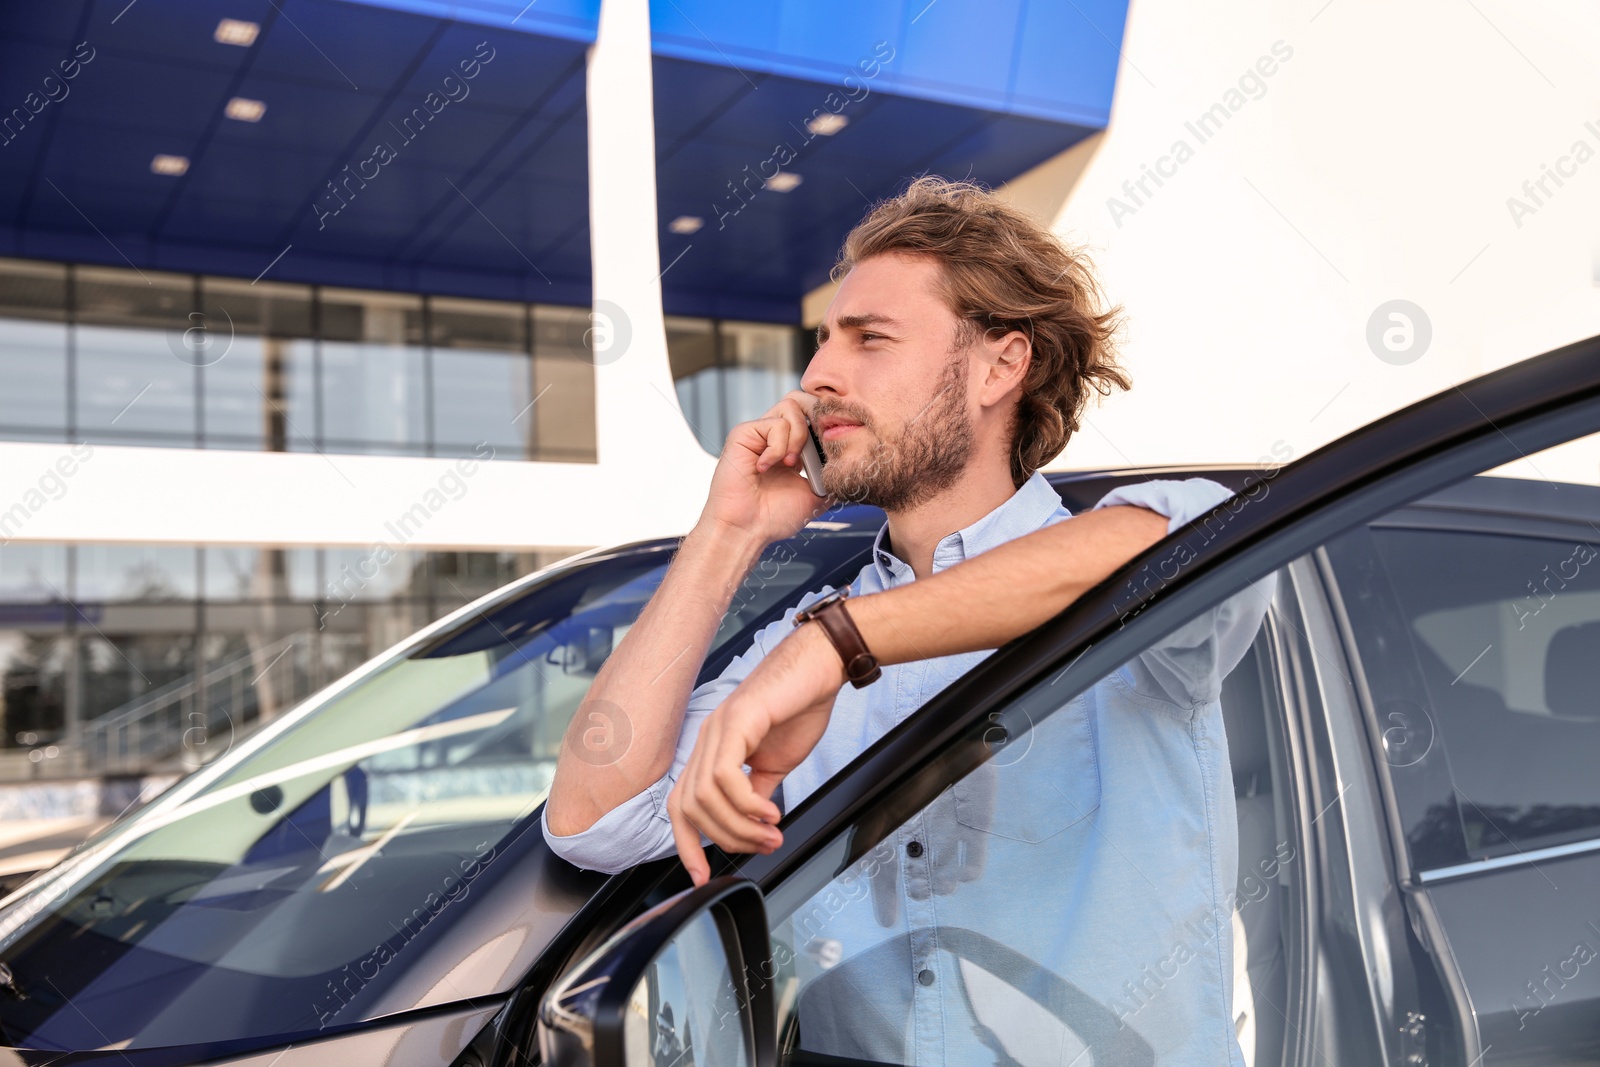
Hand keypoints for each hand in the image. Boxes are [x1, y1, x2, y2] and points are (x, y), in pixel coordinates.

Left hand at [668, 621, 847, 884]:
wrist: (821, 668)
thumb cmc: (800, 707)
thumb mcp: (775, 764)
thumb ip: (757, 794)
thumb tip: (750, 825)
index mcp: (711, 751)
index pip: (681, 805)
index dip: (686, 845)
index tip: (702, 877)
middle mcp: (706, 740)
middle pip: (690, 808)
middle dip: (727, 838)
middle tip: (764, 845)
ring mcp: (717, 729)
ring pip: (705, 797)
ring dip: (740, 825)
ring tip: (772, 832)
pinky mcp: (736, 721)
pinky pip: (725, 776)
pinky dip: (746, 803)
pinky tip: (770, 811)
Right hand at [698, 391, 827, 546]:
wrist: (747, 530)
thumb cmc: (774, 518)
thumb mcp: (815, 495)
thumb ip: (831, 474)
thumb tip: (852, 462)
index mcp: (790, 447)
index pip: (812, 415)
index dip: (827, 423)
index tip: (834, 445)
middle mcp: (773, 436)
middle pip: (801, 399)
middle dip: (817, 417)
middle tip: (821, 444)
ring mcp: (758, 433)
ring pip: (791, 406)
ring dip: (798, 437)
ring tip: (791, 464)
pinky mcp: (743, 434)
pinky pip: (774, 424)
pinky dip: (778, 448)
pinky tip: (765, 469)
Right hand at [856, 761, 995, 927]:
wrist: (948, 738)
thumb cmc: (909, 770)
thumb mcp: (879, 808)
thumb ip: (865, 841)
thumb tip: (846, 873)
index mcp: (895, 828)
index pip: (886, 870)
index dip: (886, 897)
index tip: (887, 920)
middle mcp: (921, 831)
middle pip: (918, 871)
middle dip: (919, 887)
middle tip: (919, 895)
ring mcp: (950, 827)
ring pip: (947, 866)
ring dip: (944, 880)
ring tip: (942, 887)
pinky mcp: (976, 822)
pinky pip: (977, 852)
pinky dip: (973, 867)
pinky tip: (967, 876)